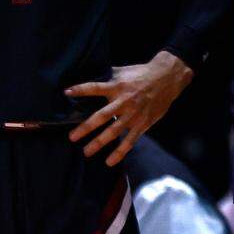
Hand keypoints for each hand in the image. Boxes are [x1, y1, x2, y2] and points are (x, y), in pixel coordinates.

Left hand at [66, 50, 193, 165]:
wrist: (166, 78)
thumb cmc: (141, 74)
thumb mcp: (123, 71)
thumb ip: (108, 76)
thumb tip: (90, 75)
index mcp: (117, 86)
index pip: (95, 88)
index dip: (81, 89)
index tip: (67, 93)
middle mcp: (123, 101)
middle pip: (102, 116)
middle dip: (86, 127)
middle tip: (72, 137)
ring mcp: (133, 114)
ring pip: (114, 131)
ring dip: (99, 142)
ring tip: (86, 151)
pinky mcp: (143, 124)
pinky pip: (130, 140)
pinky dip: (120, 152)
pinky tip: (109, 161)